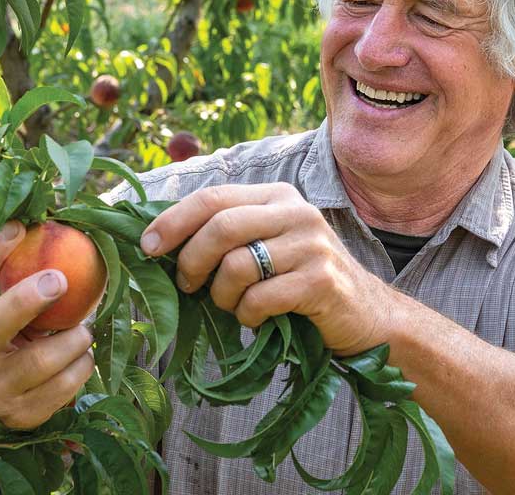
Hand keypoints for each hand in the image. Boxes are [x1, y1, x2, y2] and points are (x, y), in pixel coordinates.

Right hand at [0, 221, 94, 429]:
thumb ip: (2, 289)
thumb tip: (43, 231)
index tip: (17, 226)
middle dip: (28, 299)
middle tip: (61, 279)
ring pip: (43, 360)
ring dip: (75, 339)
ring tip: (82, 331)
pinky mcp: (23, 417)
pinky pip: (66, 387)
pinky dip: (82, 367)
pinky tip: (81, 359)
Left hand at [139, 183, 398, 355]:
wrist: (367, 316)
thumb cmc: (302, 282)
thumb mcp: (267, 245)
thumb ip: (227, 234)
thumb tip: (158, 241)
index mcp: (277, 196)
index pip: (212, 198)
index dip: (172, 222)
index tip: (147, 248)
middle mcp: (296, 212)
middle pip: (221, 227)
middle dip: (191, 261)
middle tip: (187, 286)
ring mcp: (312, 245)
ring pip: (236, 266)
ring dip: (222, 296)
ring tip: (233, 306)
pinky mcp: (322, 280)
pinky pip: (259, 298)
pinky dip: (247, 315)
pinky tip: (257, 318)